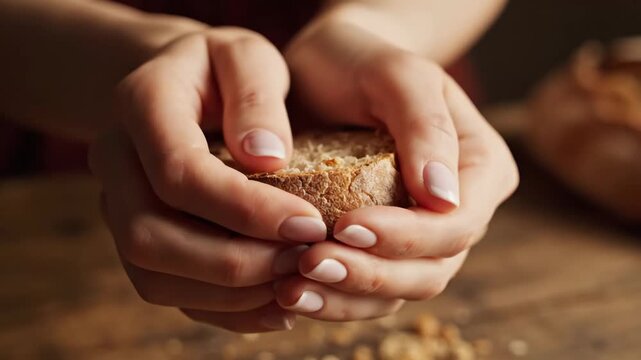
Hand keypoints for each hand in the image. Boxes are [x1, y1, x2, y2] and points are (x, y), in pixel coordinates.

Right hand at [90, 28, 328, 332]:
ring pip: (153, 277)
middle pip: (150, 237)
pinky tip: (276, 303)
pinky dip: (223, 310)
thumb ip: (255, 96)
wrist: (184, 87)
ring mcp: (120, 206)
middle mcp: (115, 163)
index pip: (179, 173)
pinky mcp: (140, 239)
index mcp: (140, 105)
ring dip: (229, 294)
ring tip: (295, 284)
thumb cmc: (223, 69)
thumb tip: (267, 159)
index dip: (245, 209)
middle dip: (233, 262)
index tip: (309, 223)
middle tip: (304, 259)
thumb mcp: (247, 56)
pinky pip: (167, 292)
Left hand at [273, 20, 518, 319]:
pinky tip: (292, 291)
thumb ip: (426, 128)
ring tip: (292, 288)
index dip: (405, 237)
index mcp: (481, 170)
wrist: (325, 71)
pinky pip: (367, 291)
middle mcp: (458, 210)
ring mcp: (421, 236)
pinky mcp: (382, 248)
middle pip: (430, 270)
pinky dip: (332, 297)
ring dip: (345, 297)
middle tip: (310, 263)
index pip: (456, 224)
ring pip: (397, 291)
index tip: (345, 225)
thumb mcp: (397, 76)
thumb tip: (444, 199)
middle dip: (370, 274)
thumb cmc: (362, 62)